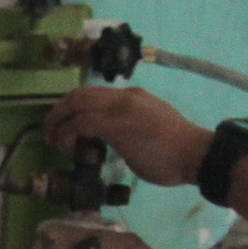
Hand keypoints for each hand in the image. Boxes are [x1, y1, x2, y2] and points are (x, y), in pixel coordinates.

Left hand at [37, 86, 209, 186]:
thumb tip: (115, 143)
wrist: (197, 154)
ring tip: (53, 140)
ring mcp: (120, 108)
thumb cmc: (177, 152)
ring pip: (76, 103)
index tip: (65, 126)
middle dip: (58, 112)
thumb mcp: (149, 130)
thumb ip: (129, 129)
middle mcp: (124, 96)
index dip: (73, 108)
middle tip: (51, 133)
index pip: (93, 94)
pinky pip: (81, 123)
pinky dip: (66, 134)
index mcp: (133, 97)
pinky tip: (65, 147)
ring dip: (58, 121)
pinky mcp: (116, 125)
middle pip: (78, 94)